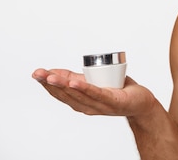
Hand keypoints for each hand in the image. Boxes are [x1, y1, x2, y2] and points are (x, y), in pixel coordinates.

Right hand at [32, 68, 155, 116]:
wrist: (141, 102)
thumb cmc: (118, 91)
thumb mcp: (92, 82)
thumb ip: (75, 78)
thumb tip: (53, 72)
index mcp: (81, 102)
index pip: (60, 93)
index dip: (47, 84)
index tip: (36, 73)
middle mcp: (87, 106)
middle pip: (66, 94)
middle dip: (51, 83)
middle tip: (39, 73)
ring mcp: (100, 105)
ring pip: (78, 94)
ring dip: (63, 85)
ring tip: (51, 76)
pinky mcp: (113, 101)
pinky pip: (97, 94)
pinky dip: (84, 89)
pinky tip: (74, 83)